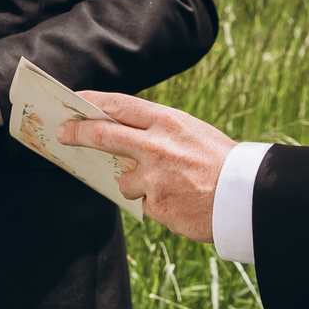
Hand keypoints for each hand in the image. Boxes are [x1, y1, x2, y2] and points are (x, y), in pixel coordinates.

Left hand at [58, 92, 232, 243]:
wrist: (248, 197)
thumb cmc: (219, 161)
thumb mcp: (189, 132)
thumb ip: (156, 132)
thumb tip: (117, 137)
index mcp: (167, 122)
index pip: (118, 105)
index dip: (91, 102)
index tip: (73, 102)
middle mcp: (155, 146)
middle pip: (101, 136)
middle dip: (76, 133)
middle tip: (60, 133)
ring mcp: (153, 178)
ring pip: (124, 180)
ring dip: (138, 184)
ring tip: (171, 185)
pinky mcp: (157, 206)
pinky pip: (145, 204)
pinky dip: (158, 204)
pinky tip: (181, 201)